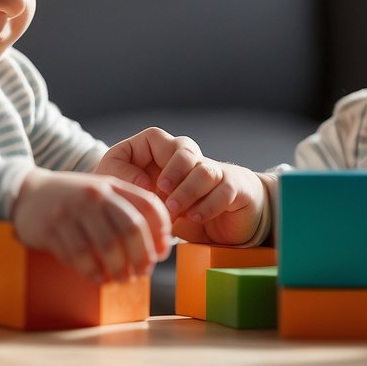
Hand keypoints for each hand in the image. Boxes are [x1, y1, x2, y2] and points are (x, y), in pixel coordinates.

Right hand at [11, 168, 170, 282]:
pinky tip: (97, 278)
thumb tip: (159, 245)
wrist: (27, 194)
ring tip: (122, 280)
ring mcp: (72, 210)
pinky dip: (92, 271)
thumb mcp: (101, 195)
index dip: (161, 231)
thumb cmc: (74, 202)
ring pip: (105, 245)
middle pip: (130, 227)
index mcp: (112, 186)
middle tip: (143, 273)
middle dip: (141, 256)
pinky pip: (78, 255)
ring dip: (118, 268)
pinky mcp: (52, 228)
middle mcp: (94, 195)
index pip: (148, 205)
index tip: (162, 252)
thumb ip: (127, 211)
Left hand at [96, 127, 268, 244]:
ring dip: (187, 191)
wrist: (224, 228)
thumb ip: (132, 185)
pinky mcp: (234, 190)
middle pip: (184, 148)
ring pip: (204, 170)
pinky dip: (207, 205)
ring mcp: (216, 172)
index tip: (145, 186)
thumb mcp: (148, 202)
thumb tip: (144, 185)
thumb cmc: (176, 212)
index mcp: (166, 154)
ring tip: (174, 210)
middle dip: (172, 171)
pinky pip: (224, 190)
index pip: (155, 137)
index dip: (146, 156)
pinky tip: (194, 217)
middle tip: (162, 192)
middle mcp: (193, 158)